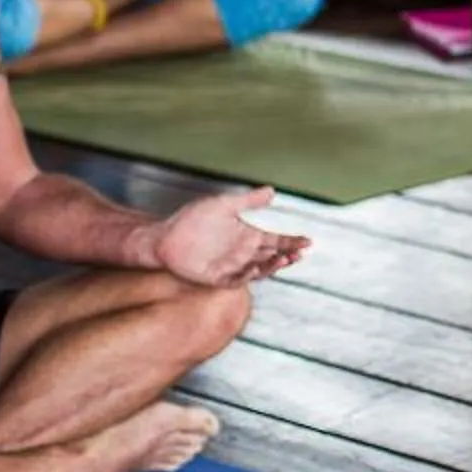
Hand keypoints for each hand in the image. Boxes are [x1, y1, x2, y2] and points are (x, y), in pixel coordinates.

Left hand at [147, 186, 307, 286]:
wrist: (163, 237)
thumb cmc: (191, 219)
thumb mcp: (224, 205)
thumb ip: (249, 201)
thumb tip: (272, 191)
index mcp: (248, 236)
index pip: (276, 241)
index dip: (292, 242)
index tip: (307, 241)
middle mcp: (243, 253)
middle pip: (273, 258)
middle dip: (289, 256)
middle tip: (300, 253)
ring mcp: (232, 266)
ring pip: (260, 270)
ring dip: (273, 266)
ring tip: (284, 259)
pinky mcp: (218, 277)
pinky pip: (237, 279)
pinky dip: (249, 275)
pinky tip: (257, 267)